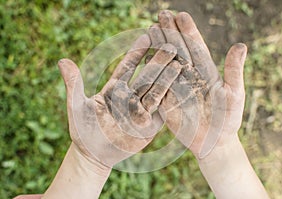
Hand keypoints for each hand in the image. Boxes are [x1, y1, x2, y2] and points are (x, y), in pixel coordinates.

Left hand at [58, 34, 180, 167]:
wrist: (93, 155)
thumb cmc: (83, 131)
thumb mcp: (76, 105)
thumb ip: (73, 83)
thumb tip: (62, 60)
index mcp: (114, 89)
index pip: (127, 67)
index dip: (136, 53)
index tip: (146, 36)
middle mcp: (130, 98)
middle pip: (146, 76)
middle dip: (158, 60)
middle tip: (170, 44)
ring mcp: (141, 111)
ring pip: (157, 91)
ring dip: (167, 77)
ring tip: (180, 61)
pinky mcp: (149, 126)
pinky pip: (162, 112)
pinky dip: (172, 100)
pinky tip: (182, 87)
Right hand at [150, 10, 246, 158]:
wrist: (214, 142)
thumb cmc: (228, 119)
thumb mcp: (234, 94)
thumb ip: (234, 71)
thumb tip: (241, 45)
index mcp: (206, 71)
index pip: (195, 46)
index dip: (189, 31)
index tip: (181, 15)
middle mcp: (190, 75)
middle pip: (178, 49)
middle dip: (170, 31)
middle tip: (161, 14)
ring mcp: (176, 86)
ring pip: (165, 62)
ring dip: (158, 45)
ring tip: (150, 28)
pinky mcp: (166, 100)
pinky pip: (156, 83)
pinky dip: (149, 68)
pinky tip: (143, 55)